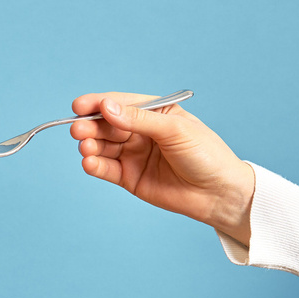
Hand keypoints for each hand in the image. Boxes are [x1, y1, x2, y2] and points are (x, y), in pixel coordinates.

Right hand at [69, 92, 254, 245]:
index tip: (79, 106)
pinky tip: (89, 163)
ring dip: (90, 145)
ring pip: (102, 146)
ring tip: (85, 148)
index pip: (120, 104)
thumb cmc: (206, 155)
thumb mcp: (174, 130)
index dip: (98, 104)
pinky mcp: (129, 178)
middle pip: (106, 125)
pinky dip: (94, 165)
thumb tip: (106, 107)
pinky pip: (106, 169)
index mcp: (153, 113)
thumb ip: (138, 119)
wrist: (219, 194)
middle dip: (90, 126)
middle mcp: (140, 132)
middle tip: (79, 130)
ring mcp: (133, 155)